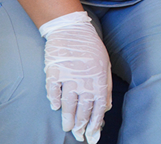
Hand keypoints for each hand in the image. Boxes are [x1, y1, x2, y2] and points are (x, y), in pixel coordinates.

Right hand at [40, 11, 111, 143]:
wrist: (71, 28)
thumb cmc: (90, 46)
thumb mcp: (104, 63)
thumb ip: (105, 84)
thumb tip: (106, 106)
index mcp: (99, 77)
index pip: (99, 105)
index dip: (96, 121)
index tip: (92, 133)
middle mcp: (85, 79)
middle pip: (83, 107)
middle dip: (81, 123)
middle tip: (78, 134)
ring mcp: (69, 76)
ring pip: (68, 103)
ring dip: (68, 118)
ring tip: (67, 127)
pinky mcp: (55, 71)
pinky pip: (53, 91)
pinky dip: (54, 100)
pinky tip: (55, 107)